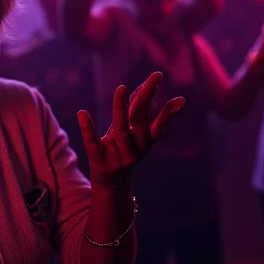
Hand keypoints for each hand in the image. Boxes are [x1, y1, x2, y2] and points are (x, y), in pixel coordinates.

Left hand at [78, 72, 184, 191]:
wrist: (111, 184)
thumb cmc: (125, 150)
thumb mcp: (138, 134)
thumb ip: (147, 112)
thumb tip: (181, 100)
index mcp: (145, 142)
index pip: (157, 123)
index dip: (165, 108)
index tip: (163, 85)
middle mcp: (135, 149)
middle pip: (140, 122)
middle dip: (145, 99)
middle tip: (152, 79)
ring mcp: (117, 156)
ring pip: (121, 131)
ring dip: (121, 109)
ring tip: (121, 88)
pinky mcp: (99, 162)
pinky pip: (92, 144)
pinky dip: (88, 129)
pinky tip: (82, 113)